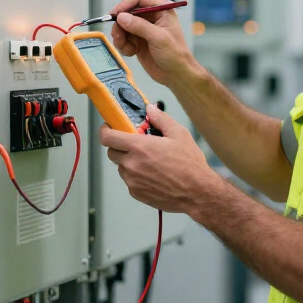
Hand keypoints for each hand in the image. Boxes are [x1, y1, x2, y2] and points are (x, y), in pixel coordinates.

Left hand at [99, 105, 222, 213]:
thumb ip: (161, 119)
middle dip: (119, 146)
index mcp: (139, 147)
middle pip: (111, 152)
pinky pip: (130, 180)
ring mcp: (132, 181)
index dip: (105, 130)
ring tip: (149, 161)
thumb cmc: (190, 164)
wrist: (197, 193)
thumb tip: (150, 109)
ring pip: (121, 167)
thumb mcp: (179, 134)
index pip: (107, 137)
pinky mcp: (136, 193)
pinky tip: (153, 174)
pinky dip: (136, 176)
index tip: (109, 127)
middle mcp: (131, 164)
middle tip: (134, 143)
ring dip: (129, 161)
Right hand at [109, 0, 195, 86]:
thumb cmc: (174, 54)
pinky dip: (123, 45)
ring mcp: (143, 28)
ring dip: (120, 36)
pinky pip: (123, 38)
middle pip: (127, 12)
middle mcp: (151, 16)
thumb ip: (139, 26)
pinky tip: (132, 53)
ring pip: (122, 26)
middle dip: (120, 24)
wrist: (176, 74)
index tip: (115, 15)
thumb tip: (121, 17)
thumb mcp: (158, 38)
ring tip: (127, 48)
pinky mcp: (137, 40)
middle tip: (117, 36)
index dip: (125, 4)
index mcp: (161, 9)